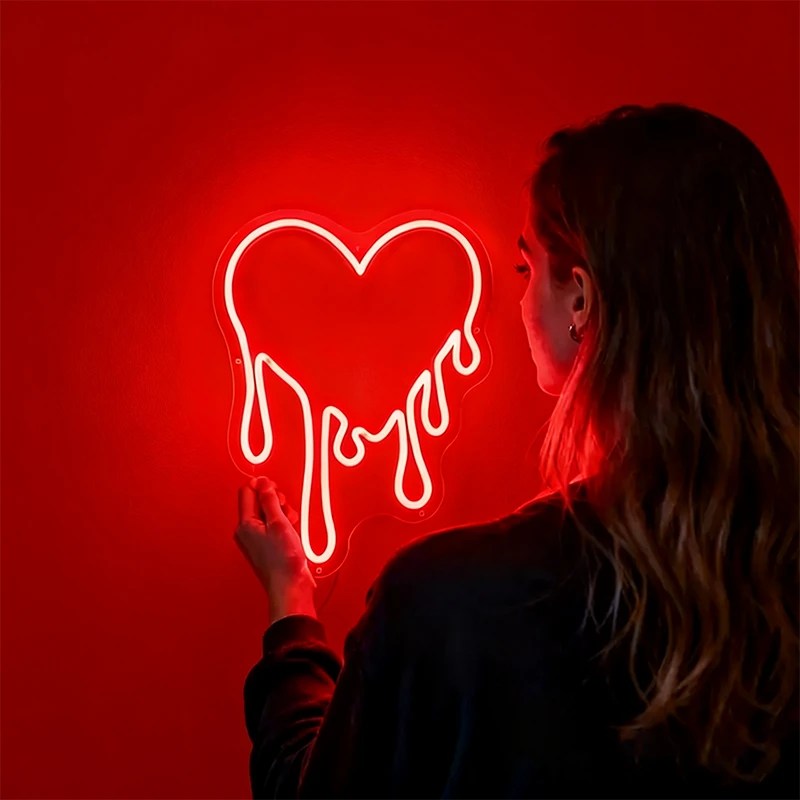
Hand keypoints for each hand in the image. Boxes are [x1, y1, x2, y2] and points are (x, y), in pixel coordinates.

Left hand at [234, 477, 317, 623]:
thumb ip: (269, 499)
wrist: (291, 587)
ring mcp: (257, 540)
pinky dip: (285, 525)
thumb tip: (262, 482)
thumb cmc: (283, 560)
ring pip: (269, 513)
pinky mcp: (268, 546)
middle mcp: (247, 532)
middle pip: (259, 502)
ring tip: (290, 524)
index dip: (262, 485)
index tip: (275, 488)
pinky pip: (274, 526)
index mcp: (245, 524)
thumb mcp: (278, 523)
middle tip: (284, 509)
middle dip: (275, 500)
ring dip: (282, 513)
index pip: (246, 492)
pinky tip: (292, 533)